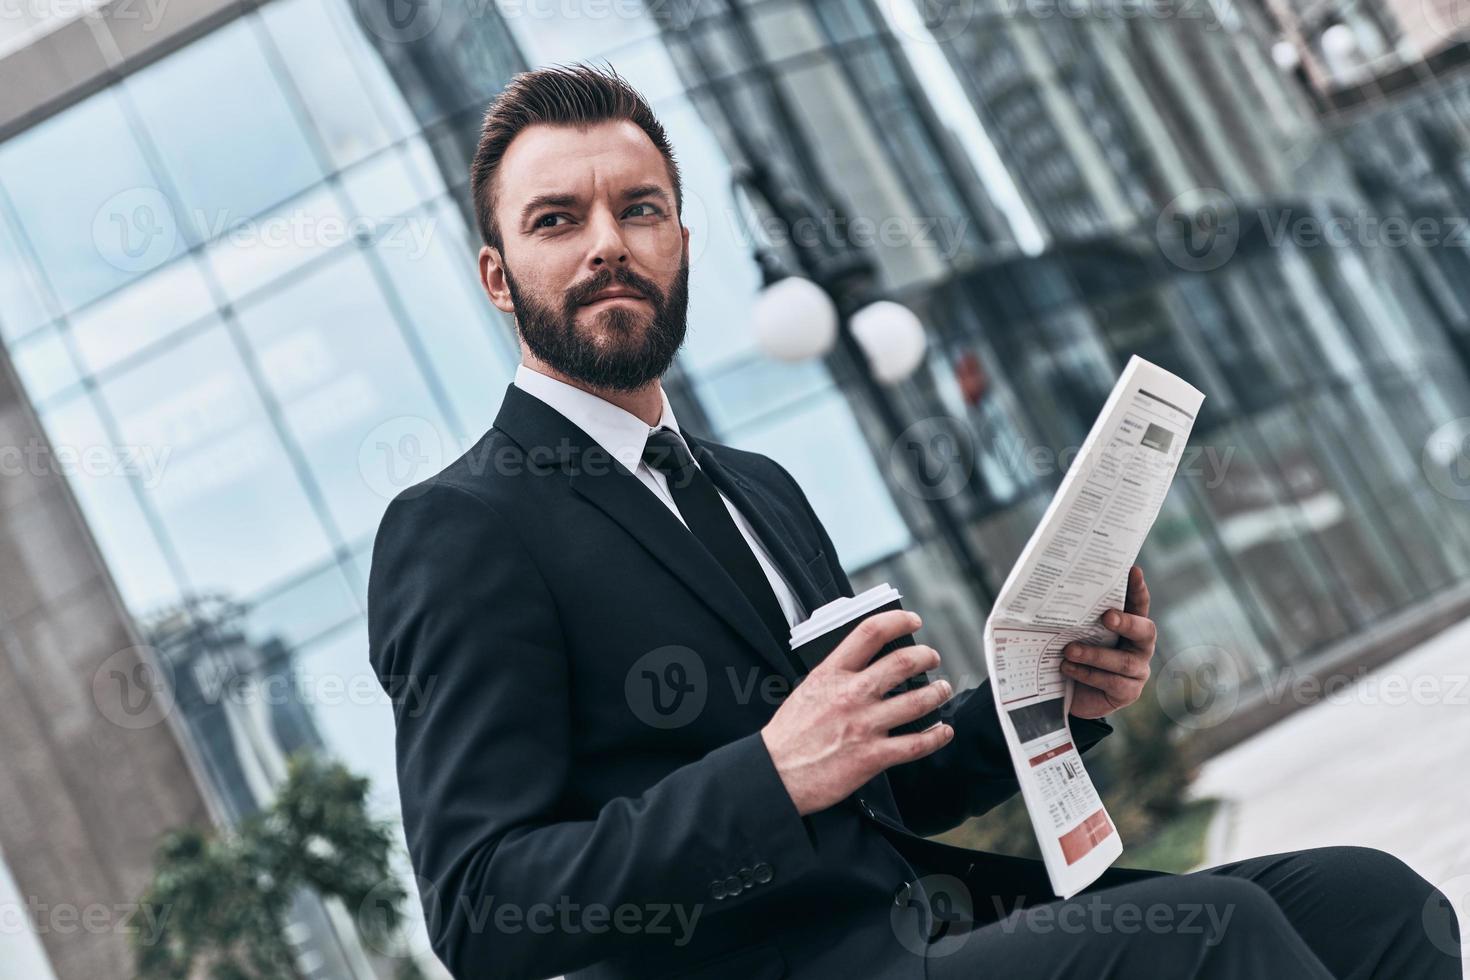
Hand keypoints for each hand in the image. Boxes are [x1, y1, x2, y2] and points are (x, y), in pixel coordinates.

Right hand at [761, 610, 955, 816]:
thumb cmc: (788, 735)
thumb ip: (835, 676)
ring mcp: (864, 725)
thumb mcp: (807, 689)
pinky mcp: (873, 756)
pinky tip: (943, 731)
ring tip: (942, 689)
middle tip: (932, 657)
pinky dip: (936, 736)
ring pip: (917, 701)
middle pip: (902, 663)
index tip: (912, 620)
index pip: (869, 632)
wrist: (776, 774)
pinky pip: (916, 744)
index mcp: (831, 674)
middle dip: (926, 656)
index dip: (897, 620)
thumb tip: (863, 664)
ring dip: (937, 692)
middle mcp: (851, 694)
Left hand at [1061, 564, 1155, 718]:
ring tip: (1069, 650)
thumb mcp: (1076, 633)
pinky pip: (1111, 682)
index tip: (1132, 570)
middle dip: (1127, 622)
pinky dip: (1087, 674)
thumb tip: (1050, 593)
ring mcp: (1137, 670)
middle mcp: (1139, 646)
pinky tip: (1068, 668)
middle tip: (1107, 616)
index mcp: (1130, 626)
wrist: (1071, 694)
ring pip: (1123, 661)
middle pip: (1145, 631)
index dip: (1138, 589)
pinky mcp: (1127, 692)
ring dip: (1095, 654)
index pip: (1138, 604)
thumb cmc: (1075, 655)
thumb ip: (1076, 618)